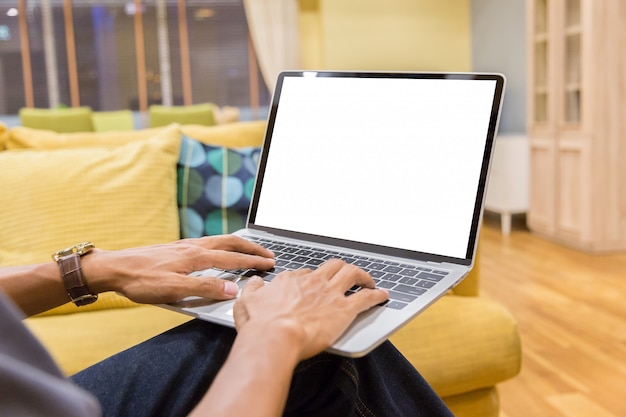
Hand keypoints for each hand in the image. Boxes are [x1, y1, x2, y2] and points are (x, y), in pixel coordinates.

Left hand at [82, 235, 274, 303]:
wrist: (114, 268)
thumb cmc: (141, 281)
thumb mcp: (174, 290)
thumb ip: (205, 289)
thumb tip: (233, 290)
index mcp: (196, 256)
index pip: (232, 259)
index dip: (253, 262)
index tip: (270, 264)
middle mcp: (193, 247)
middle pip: (230, 242)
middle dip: (251, 247)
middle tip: (268, 253)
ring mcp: (184, 245)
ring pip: (219, 240)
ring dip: (238, 244)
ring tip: (250, 249)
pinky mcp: (176, 248)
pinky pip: (208, 242)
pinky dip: (223, 245)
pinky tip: (219, 251)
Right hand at [233, 259, 388, 359]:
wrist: (274, 339)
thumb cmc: (259, 326)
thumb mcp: (246, 303)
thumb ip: (253, 290)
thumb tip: (256, 282)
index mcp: (290, 280)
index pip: (306, 273)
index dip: (313, 278)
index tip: (316, 284)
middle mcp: (312, 282)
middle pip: (332, 266)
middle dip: (341, 268)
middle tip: (347, 275)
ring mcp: (329, 293)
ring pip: (351, 273)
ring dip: (362, 275)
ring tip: (368, 281)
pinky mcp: (343, 309)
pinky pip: (366, 297)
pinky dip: (376, 294)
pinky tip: (382, 295)